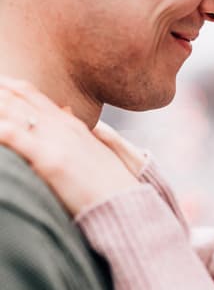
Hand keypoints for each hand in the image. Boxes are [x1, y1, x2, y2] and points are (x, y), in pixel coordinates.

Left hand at [0, 78, 139, 214]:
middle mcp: (61, 126)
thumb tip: (63, 110)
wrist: (125, 203)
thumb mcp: (94, 148)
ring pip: (11, 112)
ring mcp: (55, 141)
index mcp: (69, 123)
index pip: (30, 94)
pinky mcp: (50, 160)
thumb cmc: (109, 183)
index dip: (6, 86)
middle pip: (16, 99)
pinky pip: (13, 136)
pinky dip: (0, 130)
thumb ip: (74, 127)